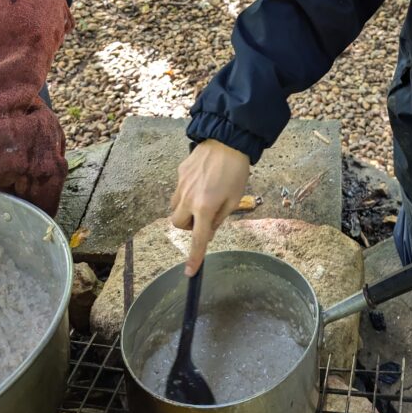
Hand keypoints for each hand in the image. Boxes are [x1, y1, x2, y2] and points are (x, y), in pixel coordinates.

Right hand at [170, 139, 249, 275]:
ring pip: (175, 207)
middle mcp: (189, 198)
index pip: (198, 239)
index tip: (190, 272)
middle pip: (178, 224)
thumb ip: (219, 218)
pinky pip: (179, 190)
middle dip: (189, 225)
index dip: (194, 257)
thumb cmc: (236, 170)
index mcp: (206, 207)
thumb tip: (207, 230)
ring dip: (186, 210)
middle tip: (204, 217)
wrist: (228, 140)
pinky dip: (187, 192)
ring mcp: (181, 185)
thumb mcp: (234, 198)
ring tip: (203, 198)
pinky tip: (202, 181)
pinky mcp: (179, 173)